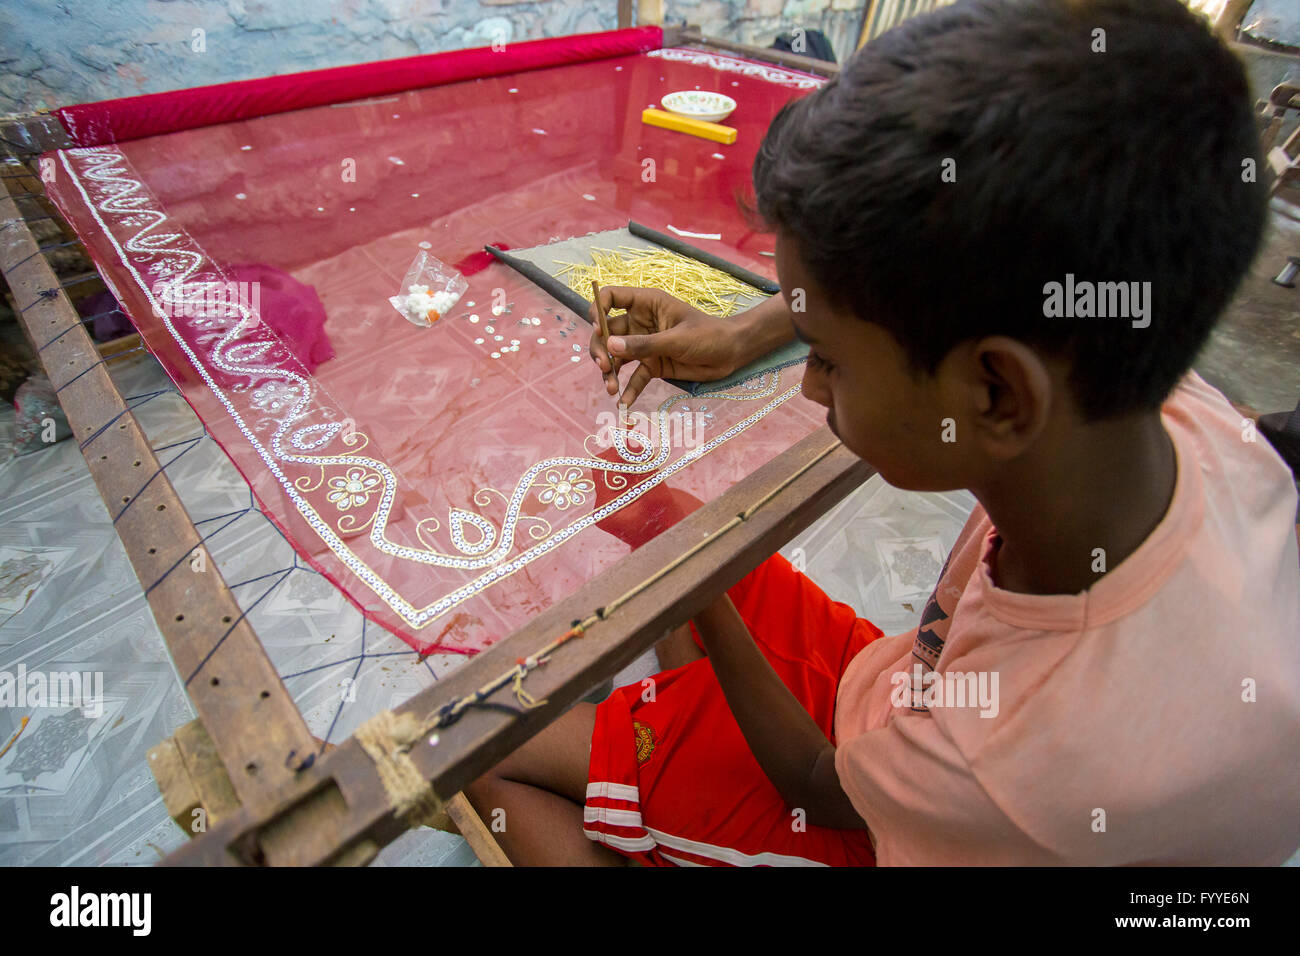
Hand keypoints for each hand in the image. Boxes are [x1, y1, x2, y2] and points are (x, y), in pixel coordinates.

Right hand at [588, 287, 742, 406]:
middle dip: (601, 349)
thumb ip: (644, 344)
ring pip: (617, 357)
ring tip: (611, 388)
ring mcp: (644, 345)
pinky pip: (635, 377)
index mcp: (646, 304)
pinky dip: (628, 389)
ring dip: (610, 372)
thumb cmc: (708, 335)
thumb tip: (611, 347)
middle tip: (605, 367)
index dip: (599, 309)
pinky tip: (624, 402)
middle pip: (607, 332)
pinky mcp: (652, 365)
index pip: (611, 297)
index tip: (598, 328)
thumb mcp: (676, 339)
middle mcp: (640, 323)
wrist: (730, 354)